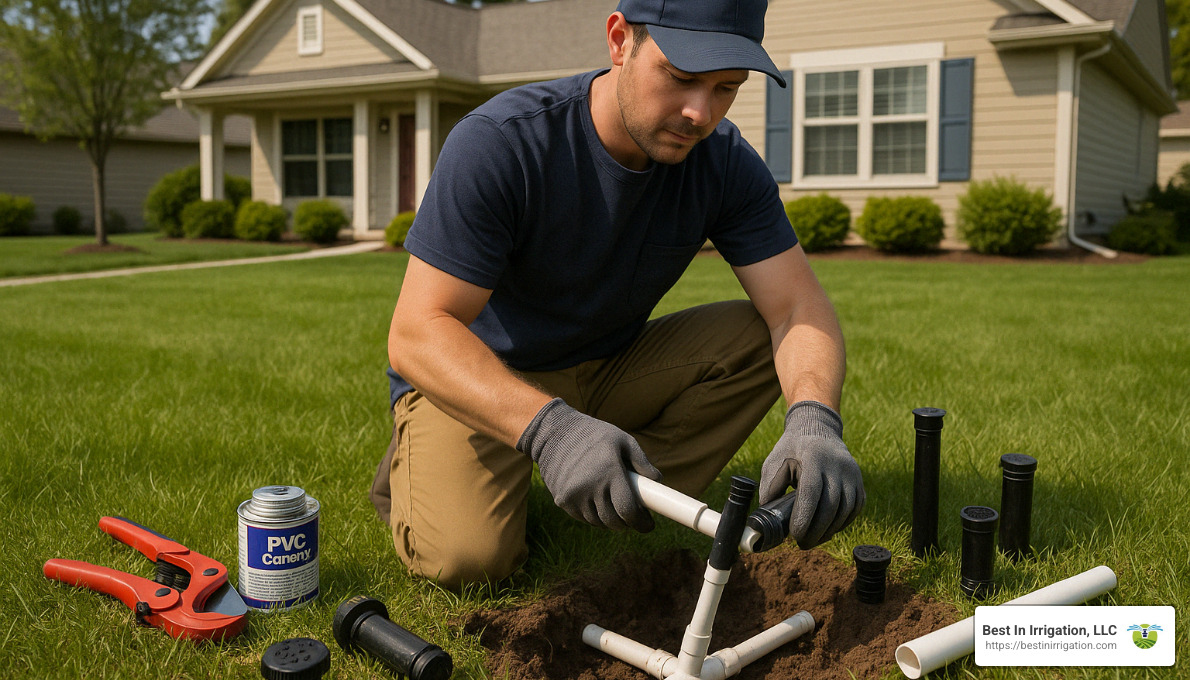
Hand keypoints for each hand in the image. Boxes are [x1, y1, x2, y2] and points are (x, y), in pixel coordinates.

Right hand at [517, 398, 661, 530]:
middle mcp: (591, 487)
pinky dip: (594, 515)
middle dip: (627, 523)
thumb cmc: (594, 435)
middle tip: (634, 517)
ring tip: (616, 508)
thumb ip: (642, 461)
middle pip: (614, 521)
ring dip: (610, 520)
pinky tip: (598, 503)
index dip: (641, 522)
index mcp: (609, 471)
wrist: (554, 433)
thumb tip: (657, 481)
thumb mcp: (622, 440)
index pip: (628, 510)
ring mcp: (574, 496)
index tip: (648, 525)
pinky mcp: (562, 501)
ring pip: (599, 522)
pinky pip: (584, 518)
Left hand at [759, 401, 864, 548]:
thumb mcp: (774, 461)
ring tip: (813, 540)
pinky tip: (828, 530)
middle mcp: (837, 465)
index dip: (804, 517)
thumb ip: (770, 488)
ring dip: (829, 530)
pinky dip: (842, 523)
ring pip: (845, 510)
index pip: (812, 492)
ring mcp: (852, 473)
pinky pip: (854, 508)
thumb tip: (767, 518)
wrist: (818, 429)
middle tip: (802, 544)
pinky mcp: (859, 481)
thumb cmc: (791, 449)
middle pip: (830, 505)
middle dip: (816, 530)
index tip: (795, 534)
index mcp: (813, 457)